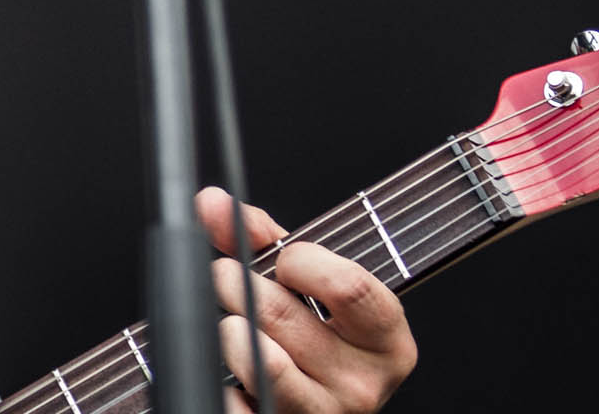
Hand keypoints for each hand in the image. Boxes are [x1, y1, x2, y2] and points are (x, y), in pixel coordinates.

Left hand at [198, 186, 416, 413]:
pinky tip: (227, 376)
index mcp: (385, 339)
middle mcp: (363, 383)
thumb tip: (212, 204)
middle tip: (225, 276)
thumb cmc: (312, 336)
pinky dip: (223, 386)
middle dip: (239, 284)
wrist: (316, 407)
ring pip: (262, 361)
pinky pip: (238, 407)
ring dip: (229, 331)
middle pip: (285, 317)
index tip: (284, 261)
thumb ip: (263, 237)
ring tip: (229, 323)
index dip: (302, 262)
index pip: (348, 286)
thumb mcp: (305, 284)